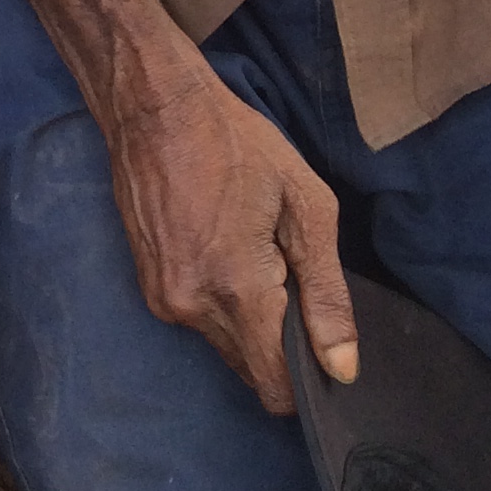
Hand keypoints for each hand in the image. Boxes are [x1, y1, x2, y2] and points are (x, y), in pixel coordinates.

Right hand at [102, 59, 357, 412]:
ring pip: (225, 345)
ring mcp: (161, 298)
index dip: (309, 380)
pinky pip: (198, 319)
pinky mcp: (147, 284)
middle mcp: (191, 307)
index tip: (324, 347)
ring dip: (248, 320)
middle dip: (279, 343)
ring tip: (251, 252)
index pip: (276, 386)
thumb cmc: (236, 143)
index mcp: (236, 289)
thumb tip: (343, 368)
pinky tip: (222, 246)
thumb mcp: (305, 205)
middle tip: (288, 275)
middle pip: (251, 370)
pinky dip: (219, 301)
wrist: (154, 104)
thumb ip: (327, 294)